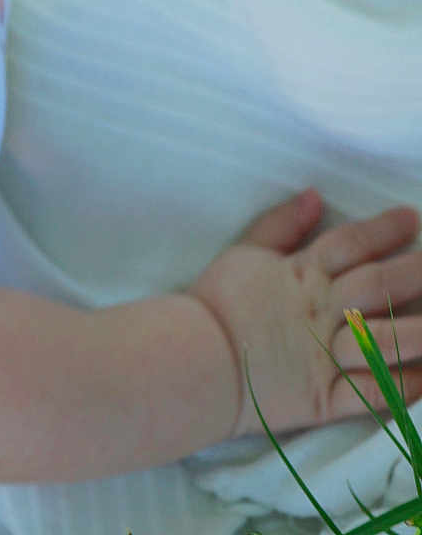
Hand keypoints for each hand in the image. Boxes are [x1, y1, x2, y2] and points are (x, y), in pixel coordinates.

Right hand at [188, 189, 421, 438]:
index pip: (349, 244)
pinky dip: (406, 386)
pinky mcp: (328, 397)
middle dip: (416, 273)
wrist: (194, 358)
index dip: (383, 230)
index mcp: (301, 275)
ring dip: (421, 329)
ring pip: (386, 339)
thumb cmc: (216, 302)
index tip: (411, 218)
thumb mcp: (244, 253)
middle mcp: (322, 311)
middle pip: (378, 286)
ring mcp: (327, 355)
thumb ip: (281, 225)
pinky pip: (375, 392)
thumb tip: (315, 196)